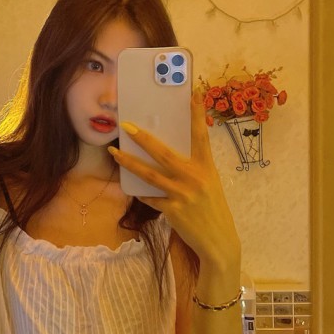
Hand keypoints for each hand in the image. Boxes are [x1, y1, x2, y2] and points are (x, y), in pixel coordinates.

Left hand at [109, 92, 239, 270]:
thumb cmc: (213, 210)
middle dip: (143, 138)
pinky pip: (150, 197)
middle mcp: (194, 177)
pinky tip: (131, 187)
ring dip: (128, 163)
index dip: (197, 114)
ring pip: (149, 174)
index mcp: (207, 168)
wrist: (218, 240)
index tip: (194, 93)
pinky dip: (140, 192)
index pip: (201, 136)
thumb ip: (193, 170)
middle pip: (163, 153)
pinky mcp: (172, 209)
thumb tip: (169, 157)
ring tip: (114, 153)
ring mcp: (182, 194)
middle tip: (127, 126)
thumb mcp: (209, 185)